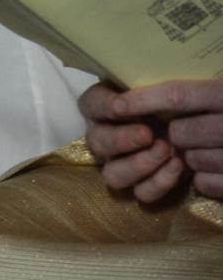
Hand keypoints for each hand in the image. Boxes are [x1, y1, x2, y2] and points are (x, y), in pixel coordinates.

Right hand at [84, 78, 222, 199]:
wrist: (189, 124)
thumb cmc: (167, 99)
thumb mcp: (155, 86)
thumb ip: (143, 85)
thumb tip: (138, 86)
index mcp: (102, 108)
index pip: (91, 105)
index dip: (104, 108)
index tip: (122, 107)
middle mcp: (104, 138)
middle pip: (97, 144)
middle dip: (122, 140)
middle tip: (148, 134)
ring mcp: (120, 164)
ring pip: (113, 176)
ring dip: (138, 166)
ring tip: (166, 151)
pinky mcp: (142, 185)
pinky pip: (142, 193)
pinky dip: (160, 182)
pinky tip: (178, 164)